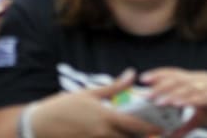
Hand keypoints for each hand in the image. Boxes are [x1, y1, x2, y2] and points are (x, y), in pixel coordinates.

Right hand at [19, 71, 157, 137]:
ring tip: (137, 134)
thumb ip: (114, 86)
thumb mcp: (90, 92)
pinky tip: (119, 136)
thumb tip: (132, 74)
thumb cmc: (66, 105)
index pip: (135, 125)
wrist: (42, 125)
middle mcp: (104, 134)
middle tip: (155, 133)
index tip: (163, 128)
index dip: (151, 128)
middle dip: (144, 137)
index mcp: (106, 117)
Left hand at [141, 68, 206, 132]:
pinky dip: (189, 100)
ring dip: (171, 94)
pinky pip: (201, 97)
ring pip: (186, 87)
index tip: (142, 79)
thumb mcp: (202, 117)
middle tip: (145, 93)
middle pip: (176, 80)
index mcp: (194, 81)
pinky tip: (179, 104)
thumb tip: (172, 135)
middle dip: (159, 86)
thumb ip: (186, 125)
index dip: (158, 75)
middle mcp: (200, 80)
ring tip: (158, 101)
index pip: (173, 74)